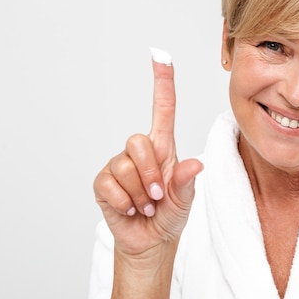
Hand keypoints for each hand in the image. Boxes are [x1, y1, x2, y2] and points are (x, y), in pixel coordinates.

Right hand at [93, 50, 203, 256]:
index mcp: (163, 149)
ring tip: (147, 205)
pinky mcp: (104, 183)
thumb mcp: (185, 199)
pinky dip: (125, 203)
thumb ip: (186, 181)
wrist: (151, 241)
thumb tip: (195, 164)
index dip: (162, 83)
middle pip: (138, 141)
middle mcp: (139, 153)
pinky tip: (131, 210)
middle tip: (159, 195)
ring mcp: (119, 166)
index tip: (160, 56)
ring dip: (141, 193)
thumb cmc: (170, 214)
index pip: (163, 109)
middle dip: (151, 172)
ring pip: (125, 166)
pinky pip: (110, 185)